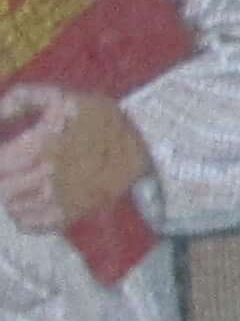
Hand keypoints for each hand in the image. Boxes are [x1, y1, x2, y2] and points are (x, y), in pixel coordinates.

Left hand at [0, 84, 148, 235]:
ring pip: (13, 207)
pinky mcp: (72, 214)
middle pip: (2, 188)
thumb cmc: (99, 119)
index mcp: (42, 145)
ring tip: (15, 183)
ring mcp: (60, 199)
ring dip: (9, 195)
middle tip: (8, 168)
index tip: (4, 151)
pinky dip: (23, 215)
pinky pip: (33, 224)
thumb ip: (21, 99)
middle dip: (2, 177)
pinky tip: (27, 202)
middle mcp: (48, 176)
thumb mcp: (61, 96)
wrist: (145, 146)